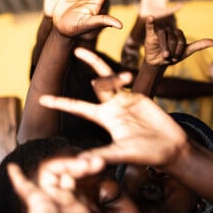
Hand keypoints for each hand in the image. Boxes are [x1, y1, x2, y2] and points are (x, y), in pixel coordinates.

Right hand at [8, 158, 153, 212]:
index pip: (78, 186)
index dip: (87, 172)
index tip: (102, 166)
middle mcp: (60, 208)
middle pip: (65, 175)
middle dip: (81, 163)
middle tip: (97, 162)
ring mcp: (46, 206)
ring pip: (51, 174)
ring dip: (66, 163)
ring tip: (85, 163)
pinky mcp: (35, 206)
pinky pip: (23, 189)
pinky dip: (18, 179)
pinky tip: (14, 168)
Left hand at [39, 48, 188, 166]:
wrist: (170, 148)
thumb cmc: (145, 154)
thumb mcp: (121, 154)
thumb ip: (102, 154)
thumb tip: (80, 162)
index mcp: (104, 119)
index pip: (77, 107)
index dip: (60, 103)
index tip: (42, 99)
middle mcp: (111, 107)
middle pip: (95, 84)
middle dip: (88, 64)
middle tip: (77, 50)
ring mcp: (125, 100)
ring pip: (111, 78)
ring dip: (104, 70)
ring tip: (102, 64)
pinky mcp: (139, 96)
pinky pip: (127, 82)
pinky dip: (122, 78)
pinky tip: (126, 77)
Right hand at [142, 16, 212, 65]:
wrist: (158, 63)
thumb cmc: (172, 56)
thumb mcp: (186, 51)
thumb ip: (199, 45)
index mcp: (178, 32)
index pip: (181, 39)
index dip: (179, 50)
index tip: (176, 58)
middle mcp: (169, 29)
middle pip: (172, 39)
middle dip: (172, 51)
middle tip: (169, 57)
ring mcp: (160, 30)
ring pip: (163, 37)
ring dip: (164, 48)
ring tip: (164, 56)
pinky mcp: (150, 34)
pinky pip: (150, 26)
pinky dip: (150, 22)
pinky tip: (151, 18)